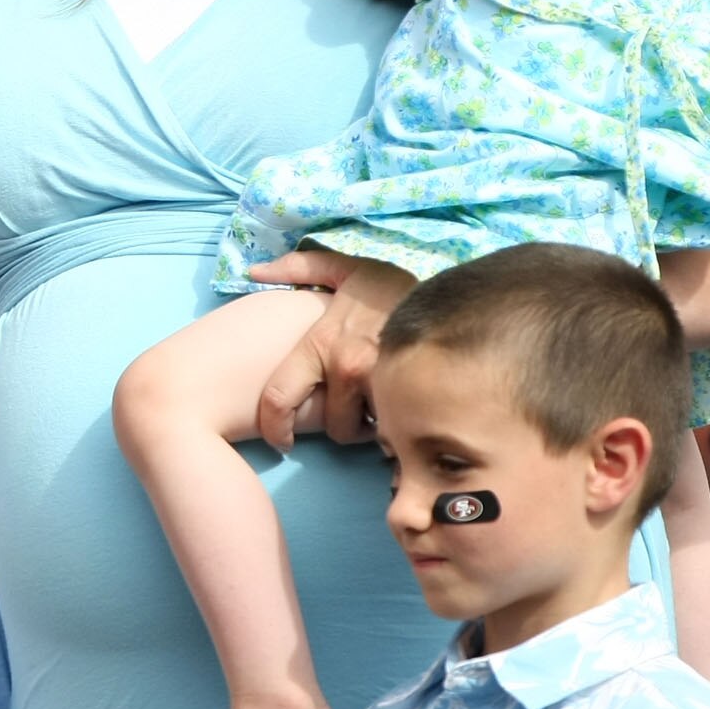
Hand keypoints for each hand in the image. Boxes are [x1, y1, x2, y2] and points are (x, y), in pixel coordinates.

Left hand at [250, 251, 415, 449]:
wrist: (454, 298)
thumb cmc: (393, 289)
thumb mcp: (345, 268)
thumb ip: (299, 268)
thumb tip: (254, 273)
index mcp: (322, 344)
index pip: (280, 397)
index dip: (275, 427)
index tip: (282, 440)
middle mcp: (348, 369)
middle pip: (334, 428)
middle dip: (344, 425)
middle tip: (356, 410)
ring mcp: (383, 388)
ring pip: (369, 434)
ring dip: (375, 428)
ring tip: (385, 406)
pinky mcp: (417, 403)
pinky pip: (400, 433)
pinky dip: (402, 427)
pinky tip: (408, 410)